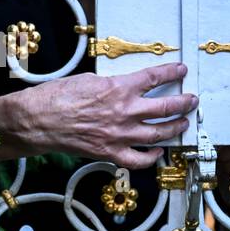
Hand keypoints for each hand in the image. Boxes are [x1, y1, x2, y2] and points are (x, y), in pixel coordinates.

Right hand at [0, 62, 196, 169]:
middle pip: (165, 108)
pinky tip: (157, 152)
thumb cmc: (57, 97)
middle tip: (191, 100)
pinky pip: (139, 160)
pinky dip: (152, 157)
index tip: (180, 70)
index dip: (171, 73)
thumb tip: (123, 87)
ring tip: (183, 124)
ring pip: (158, 134)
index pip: (154, 78)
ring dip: (175, 128)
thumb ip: (111, 84)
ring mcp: (119, 135)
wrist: (38, 121)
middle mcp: (124, 112)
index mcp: (118, 88)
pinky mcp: (110, 153)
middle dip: (183, 103)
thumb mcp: (88, 79)